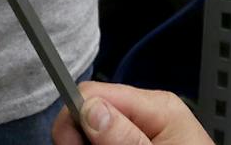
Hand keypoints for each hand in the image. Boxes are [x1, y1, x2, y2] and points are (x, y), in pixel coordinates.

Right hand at [53, 84, 211, 144]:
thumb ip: (126, 137)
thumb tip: (89, 108)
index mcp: (156, 107)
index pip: (93, 92)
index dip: (74, 119)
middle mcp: (145, 116)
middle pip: (87, 115)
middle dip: (80, 141)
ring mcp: (138, 134)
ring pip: (90, 136)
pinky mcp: (134, 144)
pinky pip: (104, 144)